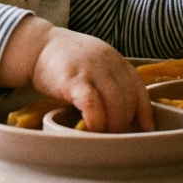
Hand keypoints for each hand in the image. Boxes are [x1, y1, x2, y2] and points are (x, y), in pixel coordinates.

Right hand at [0, 18, 151, 132]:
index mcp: (116, 59)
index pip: (138, 87)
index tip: (146, 128)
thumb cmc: (65, 61)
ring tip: (104, 136)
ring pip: (115, 104)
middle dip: (124, 121)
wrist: (36, 45)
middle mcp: (108, 63)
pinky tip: (92, 130)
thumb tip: (122, 113)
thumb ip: (109, 80)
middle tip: (115, 136)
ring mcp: (92, 70)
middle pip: (127, 98)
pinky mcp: (74, 80)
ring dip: (112, 125)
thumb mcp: (94, 63)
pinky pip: (93, 105)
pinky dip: (96, 121)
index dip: (145, 111)